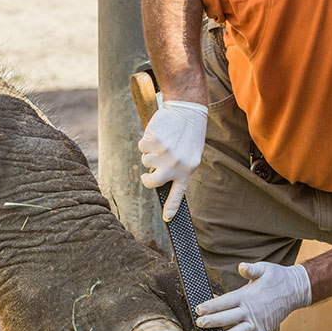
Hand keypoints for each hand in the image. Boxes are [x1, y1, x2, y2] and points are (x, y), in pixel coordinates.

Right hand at [138, 100, 207, 220]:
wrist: (187, 110)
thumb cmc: (188, 134)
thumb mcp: (189, 155)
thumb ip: (177, 169)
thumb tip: (158, 179)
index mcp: (187, 170)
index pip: (178, 194)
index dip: (171, 208)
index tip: (168, 219)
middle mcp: (175, 165)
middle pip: (152, 182)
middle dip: (146, 179)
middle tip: (147, 175)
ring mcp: (164, 154)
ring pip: (145, 162)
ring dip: (149, 153)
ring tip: (162, 142)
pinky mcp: (154, 142)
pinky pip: (142, 147)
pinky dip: (146, 140)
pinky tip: (159, 133)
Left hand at [195, 262, 312, 330]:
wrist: (296, 289)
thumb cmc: (277, 277)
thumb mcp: (264, 269)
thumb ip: (251, 270)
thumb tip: (241, 266)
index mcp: (247, 295)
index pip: (226, 301)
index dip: (212, 305)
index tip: (199, 309)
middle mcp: (251, 310)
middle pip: (229, 317)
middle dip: (213, 321)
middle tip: (199, 325)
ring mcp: (258, 321)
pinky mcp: (265, 329)